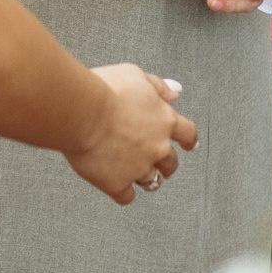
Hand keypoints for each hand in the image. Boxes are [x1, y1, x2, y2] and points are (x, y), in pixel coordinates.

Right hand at [67, 66, 197, 204]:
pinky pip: (126, 196)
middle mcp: (157, 147)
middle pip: (171, 163)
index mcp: (164, 120)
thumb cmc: (105, 90)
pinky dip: (122, 192)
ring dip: (146, 178)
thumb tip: (175, 93)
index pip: (188, 133)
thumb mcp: (135, 75)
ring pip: (151, 181)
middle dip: (165, 163)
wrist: (82, 111)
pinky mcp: (118, 183)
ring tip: (136, 174)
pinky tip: (116, 185)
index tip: (189, 144)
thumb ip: (158, 86)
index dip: (188, 140)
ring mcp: (139, 168)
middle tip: (156, 160)